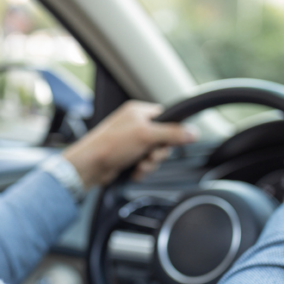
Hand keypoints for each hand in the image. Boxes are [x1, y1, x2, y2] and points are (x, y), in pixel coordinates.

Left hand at [61, 101, 196, 187]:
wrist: (90, 166)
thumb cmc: (110, 145)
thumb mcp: (146, 135)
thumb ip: (172, 133)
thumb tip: (193, 132)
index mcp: (139, 112)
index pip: (166, 118)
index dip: (170, 132)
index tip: (167, 141)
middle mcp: (135, 125)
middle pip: (163, 140)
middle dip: (158, 153)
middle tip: (149, 155)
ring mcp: (131, 142)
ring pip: (155, 155)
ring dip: (150, 164)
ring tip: (139, 165)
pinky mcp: (128, 157)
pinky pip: (145, 164)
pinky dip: (141, 170)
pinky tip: (133, 171)